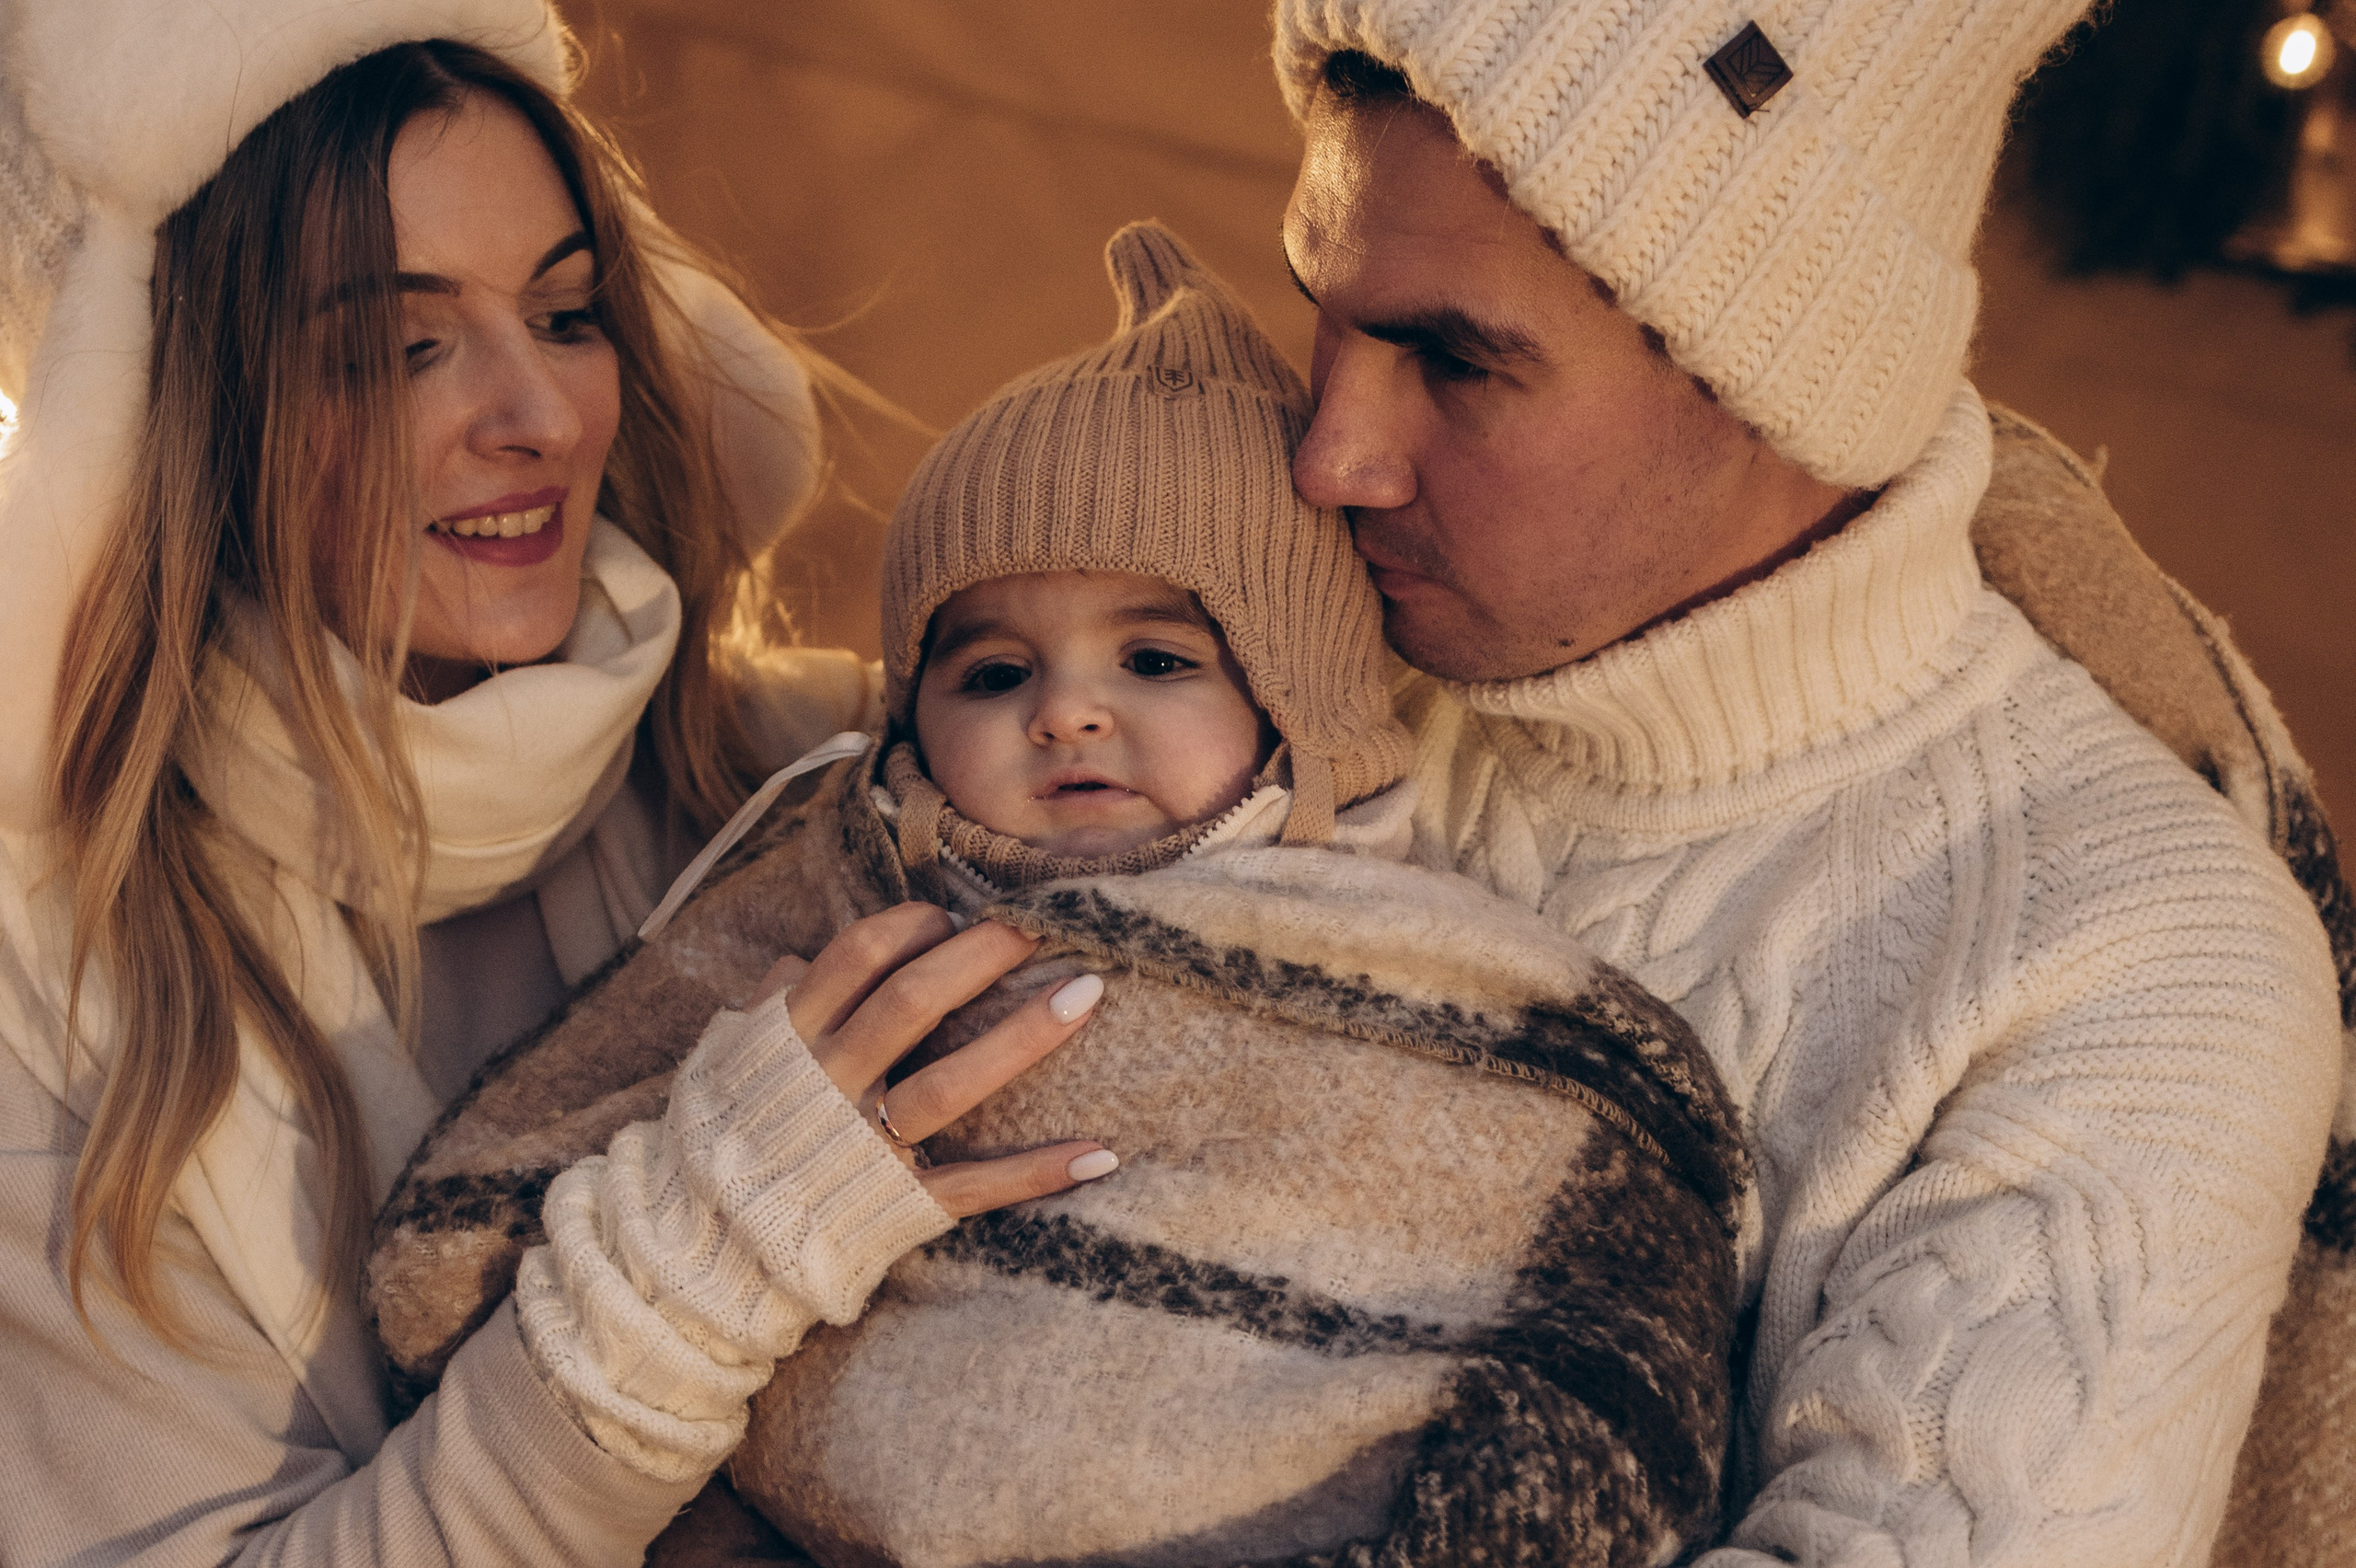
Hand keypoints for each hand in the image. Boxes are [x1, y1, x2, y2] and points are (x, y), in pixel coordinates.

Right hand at [748, 904, 1114, 1218]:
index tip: (953, 915)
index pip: (858, 956)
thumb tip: (794, 959)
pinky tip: (1098, 1153)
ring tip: (1085, 996)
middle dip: (983, 955)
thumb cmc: (724, 1138)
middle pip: (913, 1002)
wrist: (700, 1252)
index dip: (913, 926)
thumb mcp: (728, 1062)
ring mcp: (862, 1147)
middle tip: (1042, 926)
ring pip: (949, 1084)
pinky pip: (971, 1187)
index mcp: (789, 1038)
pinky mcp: (893, 1206)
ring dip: (1021, 1039)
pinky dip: (1035, 1173)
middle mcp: (827, 1084)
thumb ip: (768, 1008)